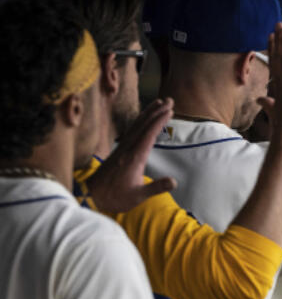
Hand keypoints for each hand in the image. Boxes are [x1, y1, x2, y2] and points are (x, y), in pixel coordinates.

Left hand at [87, 98, 175, 213]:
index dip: (159, 121)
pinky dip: (140, 121)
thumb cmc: (115, 197)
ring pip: (136, 125)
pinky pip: (131, 130)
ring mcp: (122, 148)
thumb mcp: (137, 196)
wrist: (91, 196)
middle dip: (157, 111)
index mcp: (134, 157)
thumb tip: (174, 181)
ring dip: (148, 112)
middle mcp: (128, 149)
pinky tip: (144, 118)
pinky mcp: (118, 150)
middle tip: (169, 100)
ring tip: (158, 102)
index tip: (170, 111)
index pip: (149, 134)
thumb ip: (156, 187)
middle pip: (144, 125)